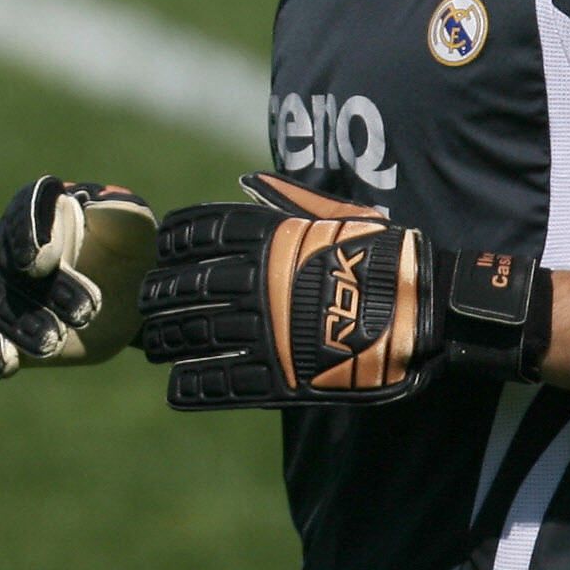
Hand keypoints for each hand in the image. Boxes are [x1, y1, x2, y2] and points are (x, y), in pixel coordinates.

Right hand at [0, 177, 155, 379]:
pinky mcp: (3, 332)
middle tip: (86, 313)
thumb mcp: (135, 223)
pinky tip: (2, 364)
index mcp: (41, 210)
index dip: (25, 236)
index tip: (41, 263)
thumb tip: (95, 203)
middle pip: (5, 264)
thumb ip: (120, 208)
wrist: (129, 295)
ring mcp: (2, 291)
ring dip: (18, 326)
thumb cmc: (130, 246)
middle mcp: (11, 248)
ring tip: (53, 344)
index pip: (23, 212)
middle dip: (39, 293)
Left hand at [136, 172, 549, 408]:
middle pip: (182, 289)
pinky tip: (177, 387)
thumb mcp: (330, 212)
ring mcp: (266, 332)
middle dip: (157, 299)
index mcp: (266, 238)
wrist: (425, 305)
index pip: (194, 235)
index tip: (158, 257)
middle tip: (145, 307)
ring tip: (153, 346)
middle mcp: (257, 282)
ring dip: (165, 341)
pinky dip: (193, 387)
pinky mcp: (282, 376)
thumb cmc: (379, 254)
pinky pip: (223, 384)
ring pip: (193, 337)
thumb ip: (284, 200)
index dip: (169, 247)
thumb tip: (247, 182)